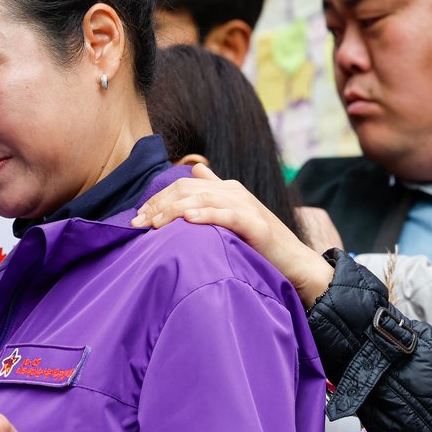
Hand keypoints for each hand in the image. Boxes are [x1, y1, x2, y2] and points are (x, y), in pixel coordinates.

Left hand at [133, 163, 334, 306]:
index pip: (183, 185)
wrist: (293, 262)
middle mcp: (235, 192)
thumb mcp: (233, 215)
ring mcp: (246, 207)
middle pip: (188, 190)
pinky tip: (189, 219)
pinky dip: (207, 215)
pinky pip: (227, 216)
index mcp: (227, 189)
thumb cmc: (259, 243)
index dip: (158, 199)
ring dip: (175, 210)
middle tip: (138, 224)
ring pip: (203, 199)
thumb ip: (214, 193)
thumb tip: (195, 170)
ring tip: (155, 223)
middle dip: (159, 205)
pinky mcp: (256, 225)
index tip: (137, 218)